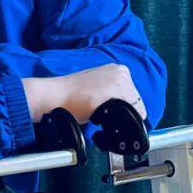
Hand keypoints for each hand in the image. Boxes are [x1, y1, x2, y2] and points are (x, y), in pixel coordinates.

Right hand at [22, 64, 145, 123]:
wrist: (55, 95)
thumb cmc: (70, 96)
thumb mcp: (96, 89)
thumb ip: (112, 95)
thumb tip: (123, 110)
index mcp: (118, 70)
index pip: (134, 97)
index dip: (124, 110)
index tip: (109, 114)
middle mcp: (122, 71)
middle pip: (137, 103)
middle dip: (123, 114)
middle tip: (102, 114)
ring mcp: (121, 79)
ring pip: (135, 109)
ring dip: (120, 118)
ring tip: (99, 113)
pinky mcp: (116, 89)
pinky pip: (130, 114)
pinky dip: (119, 121)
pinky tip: (100, 115)